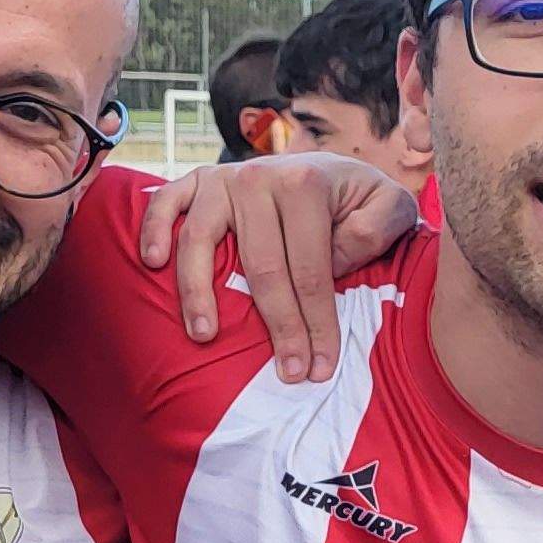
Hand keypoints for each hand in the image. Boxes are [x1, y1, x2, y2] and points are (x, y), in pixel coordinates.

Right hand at [134, 154, 417, 381]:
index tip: (319, 368)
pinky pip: (166, 202)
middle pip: (261, 266)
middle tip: (286, 373)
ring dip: (198, 291)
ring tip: (204, 335)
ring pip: (201, 240)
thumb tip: (337, 259)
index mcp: (307, 184)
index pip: (309, 268)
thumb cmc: (360, 201)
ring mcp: (224, 178)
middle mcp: (260, 177)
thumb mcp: (391, 206)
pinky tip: (151, 262)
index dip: (315, 323)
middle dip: (277, 326)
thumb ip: (377, 228)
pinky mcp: (199, 180)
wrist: (333, 169)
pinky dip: (153, 228)